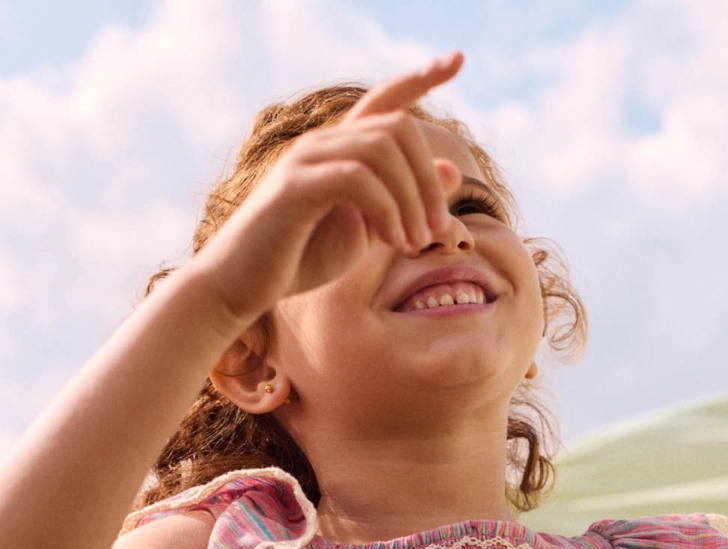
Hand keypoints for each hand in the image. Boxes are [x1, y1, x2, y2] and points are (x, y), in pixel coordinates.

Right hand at [192, 51, 465, 329]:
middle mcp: (323, 142)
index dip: (421, 77)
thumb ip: (403, 200)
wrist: (242, 284)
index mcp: (340, 149)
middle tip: (438, 230)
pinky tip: (393, 242)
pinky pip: (356, 179)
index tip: (459, 59)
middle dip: (429, 179)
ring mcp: (306, 160)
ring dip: (412, 200)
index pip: (385, 99)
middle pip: (398, 127)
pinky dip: (387, 210)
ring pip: (381, 150)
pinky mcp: (295, 187)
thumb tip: (451, 168)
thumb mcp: (366, 231)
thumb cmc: (300, 258)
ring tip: (415, 244)